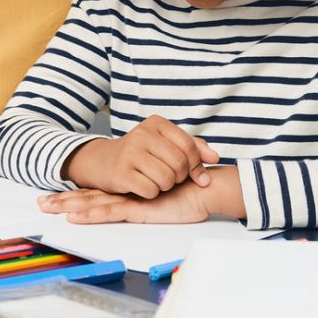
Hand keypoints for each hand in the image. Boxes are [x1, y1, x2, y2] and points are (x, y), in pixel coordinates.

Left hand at [39, 165, 245, 223]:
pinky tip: (73, 217)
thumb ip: (151, 197)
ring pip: (92, 202)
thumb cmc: (189, 192)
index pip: (96, 192)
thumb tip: (147, 200)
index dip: (75, 193)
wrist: (206, 189)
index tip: (54, 196)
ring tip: (45, 207)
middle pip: (88, 195)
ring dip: (67, 205)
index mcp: (127, 190)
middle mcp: (124, 193)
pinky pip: (110, 212)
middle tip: (39, 203)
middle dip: (62, 199)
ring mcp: (129, 199)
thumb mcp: (164, 198)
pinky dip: (90, 214)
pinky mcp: (138, 207)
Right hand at [62, 115, 218, 197]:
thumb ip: (192, 148)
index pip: (189, 146)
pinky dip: (152, 193)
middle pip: (179, 164)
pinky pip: (151, 190)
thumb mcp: (164, 143)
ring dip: (166, 187)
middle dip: (180, 177)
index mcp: (156, 124)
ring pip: (167, 179)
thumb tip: (215, 157)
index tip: (198, 176)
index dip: (198, 165)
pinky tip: (144, 187)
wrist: (102, 162)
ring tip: (157, 182)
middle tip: (172, 179)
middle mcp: (142, 134)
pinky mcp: (121, 173)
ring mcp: (130, 153)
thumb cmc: (140, 154)